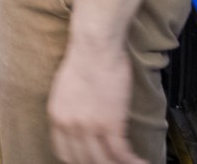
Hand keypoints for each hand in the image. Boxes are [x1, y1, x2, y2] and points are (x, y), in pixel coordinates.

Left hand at [48, 36, 144, 163]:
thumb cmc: (85, 58)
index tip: (90, 161)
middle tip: (112, 163)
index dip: (78, 161)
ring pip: (103, 161)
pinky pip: (121, 153)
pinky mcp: (110, 123)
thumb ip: (70, 109)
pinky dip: (132, 161)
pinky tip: (140, 162)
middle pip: (83, 161)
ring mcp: (89, 126)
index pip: (63, 153)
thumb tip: (80, 122)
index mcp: (56, 115)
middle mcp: (69, 124)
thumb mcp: (65, 88)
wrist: (95, 44)